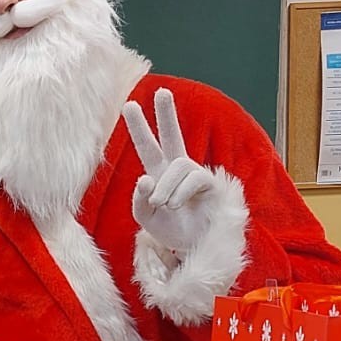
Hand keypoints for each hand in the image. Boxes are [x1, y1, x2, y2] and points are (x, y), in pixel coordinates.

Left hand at [123, 88, 218, 257]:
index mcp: (159, 174)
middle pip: (172, 136)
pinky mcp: (211, 184)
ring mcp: (195, 175)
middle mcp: (177, 169)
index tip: (129, 104)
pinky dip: (180, 191)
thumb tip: (146, 179)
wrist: (193, 249)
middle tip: (162, 92)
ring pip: (177, 165)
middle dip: (166, 114)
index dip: (139, 127)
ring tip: (162, 204)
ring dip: (166, 186)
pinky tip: (175, 204)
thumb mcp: (145, 218)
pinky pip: (194, 178)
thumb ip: (139, 200)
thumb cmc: (170, 230)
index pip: (148, 146)